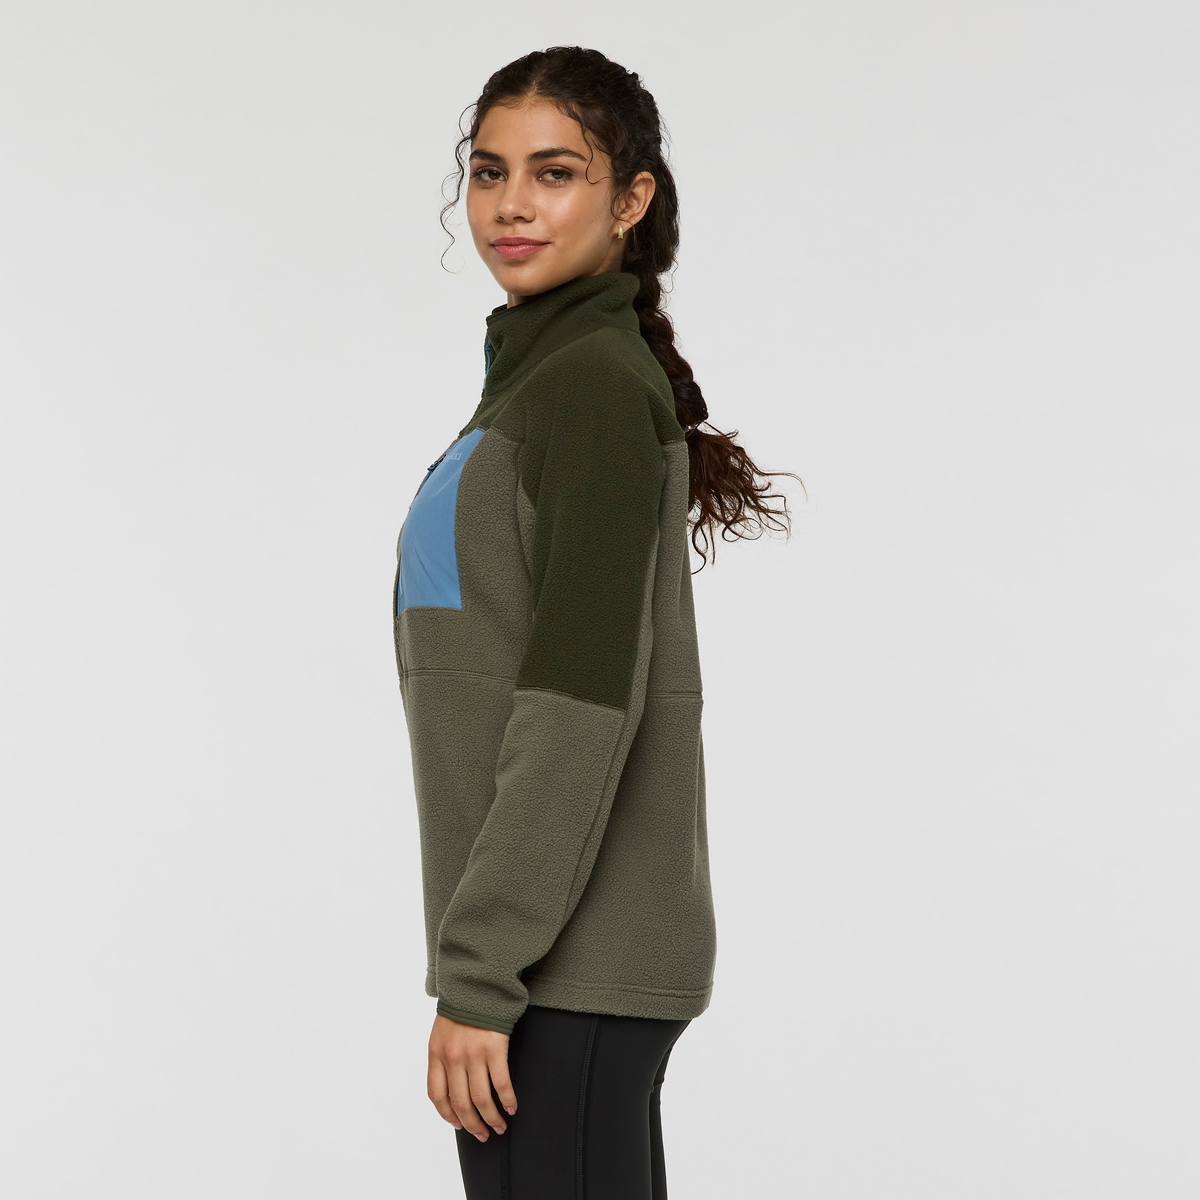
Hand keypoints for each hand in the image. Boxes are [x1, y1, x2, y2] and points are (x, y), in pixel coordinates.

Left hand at [427, 1014, 516, 1141]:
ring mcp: (474, 1054)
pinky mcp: (495, 1048)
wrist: (477, 982)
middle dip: (472, 1124)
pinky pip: (502, 1083)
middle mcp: (453, 1058)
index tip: (458, 1124)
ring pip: (482, 1099)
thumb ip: (443, 1057)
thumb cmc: (461, 1007)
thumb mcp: (441, 1032)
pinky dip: (507, 1100)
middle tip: (482, 1135)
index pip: (437, 1096)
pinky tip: (511, 1107)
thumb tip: (453, 1087)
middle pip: (461, 1103)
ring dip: (491, 1118)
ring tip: (498, 1127)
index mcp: (436, 1054)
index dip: (447, 1115)